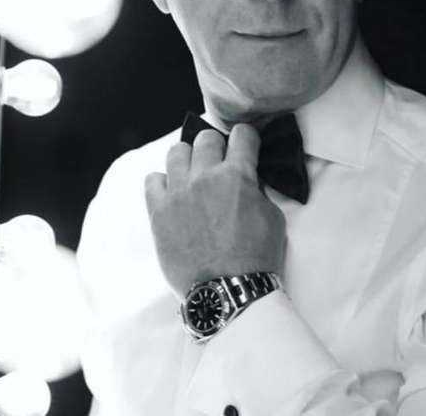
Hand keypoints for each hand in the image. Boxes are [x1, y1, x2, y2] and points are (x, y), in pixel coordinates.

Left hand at [145, 124, 286, 293]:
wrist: (227, 291)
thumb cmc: (256, 258)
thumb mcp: (272, 218)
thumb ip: (257, 191)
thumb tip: (247, 180)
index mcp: (237, 175)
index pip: (242, 134)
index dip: (247, 139)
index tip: (246, 147)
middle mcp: (204, 177)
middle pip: (205, 138)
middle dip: (217, 146)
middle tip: (220, 163)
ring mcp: (178, 193)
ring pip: (176, 152)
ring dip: (188, 159)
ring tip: (194, 174)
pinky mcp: (158, 212)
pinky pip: (152, 180)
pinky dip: (162, 182)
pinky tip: (173, 193)